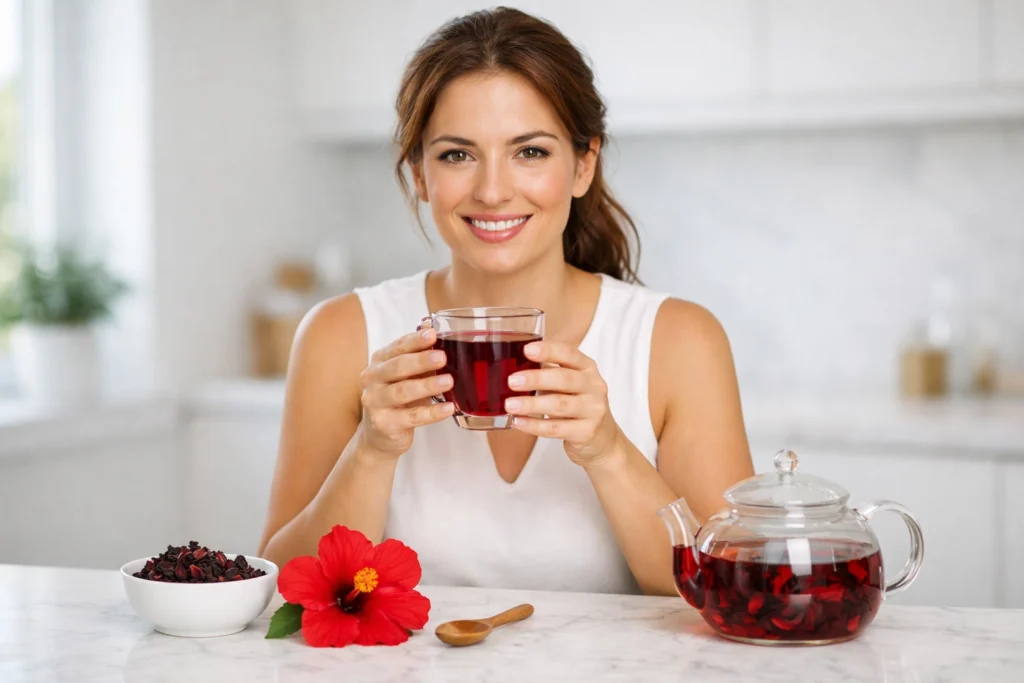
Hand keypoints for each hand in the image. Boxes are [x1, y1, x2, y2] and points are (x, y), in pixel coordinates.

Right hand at [357, 328, 454, 459]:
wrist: (379, 435)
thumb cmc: (397, 399)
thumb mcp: (406, 374)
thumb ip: (417, 352)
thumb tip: (430, 325)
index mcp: (379, 362)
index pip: (397, 347)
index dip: (415, 340)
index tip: (433, 334)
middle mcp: (372, 379)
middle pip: (397, 367)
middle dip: (420, 361)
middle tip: (442, 357)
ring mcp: (375, 402)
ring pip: (402, 391)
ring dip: (427, 386)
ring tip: (449, 382)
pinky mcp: (384, 424)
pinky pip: (411, 417)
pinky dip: (432, 413)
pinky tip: (448, 408)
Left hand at [504, 341, 622, 465]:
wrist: (602, 438)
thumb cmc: (577, 404)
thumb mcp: (568, 384)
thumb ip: (548, 373)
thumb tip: (513, 367)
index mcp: (587, 368)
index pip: (569, 354)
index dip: (549, 350)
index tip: (527, 350)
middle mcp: (594, 386)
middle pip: (565, 379)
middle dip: (537, 379)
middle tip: (512, 381)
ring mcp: (593, 410)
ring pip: (560, 405)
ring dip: (532, 405)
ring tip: (510, 404)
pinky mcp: (586, 432)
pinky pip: (556, 428)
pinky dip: (535, 426)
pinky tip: (519, 422)